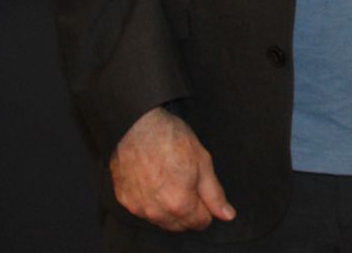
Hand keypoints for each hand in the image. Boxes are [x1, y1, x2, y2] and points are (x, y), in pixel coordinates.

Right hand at [108, 105, 235, 231]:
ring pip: (161, 220)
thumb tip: (227, 215)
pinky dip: (152, 202)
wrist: (135, 125)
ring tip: (171, 181)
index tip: (204, 193)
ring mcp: (138, 207)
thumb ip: (214, 194)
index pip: (200, 223)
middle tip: (189, 185)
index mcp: (179, 203)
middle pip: (180, 226)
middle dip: (189, 211)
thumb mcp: (203, 162)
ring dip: (170, 209)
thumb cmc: (170, 139)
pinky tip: (154, 181)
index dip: (207, 208)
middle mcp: (156, 212)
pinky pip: (144, 211)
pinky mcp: (125, 200)